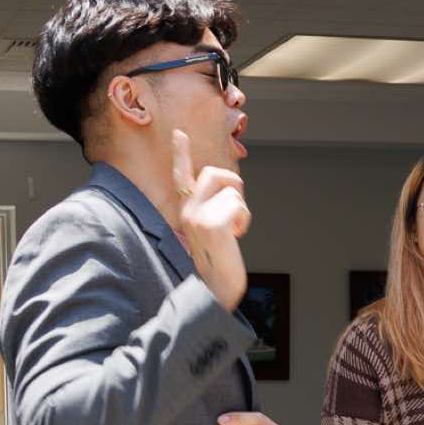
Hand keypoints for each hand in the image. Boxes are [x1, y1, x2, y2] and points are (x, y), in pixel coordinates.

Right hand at [171, 128, 249, 310]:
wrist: (213, 291)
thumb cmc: (217, 264)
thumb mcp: (211, 233)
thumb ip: (212, 212)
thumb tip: (228, 195)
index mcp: (186, 212)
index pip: (181, 177)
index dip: (181, 154)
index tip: (179, 133)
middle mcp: (187, 211)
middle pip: (215, 173)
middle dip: (234, 185)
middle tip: (235, 212)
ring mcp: (197, 216)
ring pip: (232, 190)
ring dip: (241, 209)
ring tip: (233, 232)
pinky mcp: (211, 223)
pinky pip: (238, 206)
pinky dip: (244, 220)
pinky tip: (235, 237)